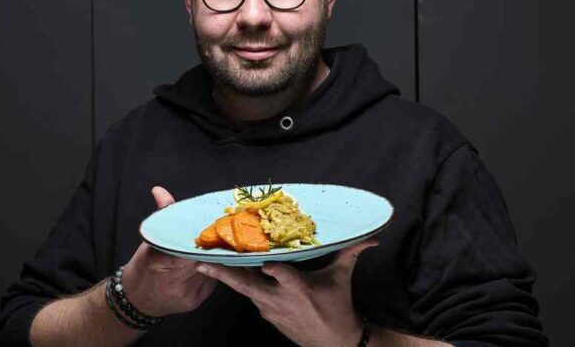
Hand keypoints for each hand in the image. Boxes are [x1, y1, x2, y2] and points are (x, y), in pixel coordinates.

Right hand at [120, 186, 216, 316]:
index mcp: (158, 262)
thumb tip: (159, 190)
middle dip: (213, 245)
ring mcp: (186, 293)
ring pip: (211, 270)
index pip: (187, 248)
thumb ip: (162, 216)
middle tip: (226, 230)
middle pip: (203, 258)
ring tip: (227, 242)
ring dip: (218, 256)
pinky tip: (220, 260)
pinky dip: (216, 269)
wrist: (138, 299)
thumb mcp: (150, 241)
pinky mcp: (195, 301)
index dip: (203, 239)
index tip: (213, 226)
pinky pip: (212, 281)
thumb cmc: (144, 267)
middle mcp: (173, 281)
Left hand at [196, 240, 377, 346]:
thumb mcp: (342, 278)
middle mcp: (279, 299)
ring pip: (244, 289)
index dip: (272, 268)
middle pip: (247, 284)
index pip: (281, 274)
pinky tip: (224, 272)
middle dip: (224, 274)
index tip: (262, 260)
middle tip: (201, 261)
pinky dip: (237, 284)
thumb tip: (373, 238)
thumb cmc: (337, 306)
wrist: (332, 342)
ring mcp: (269, 309)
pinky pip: (249, 296)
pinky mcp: (266, 314)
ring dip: (225, 277)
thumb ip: (351, 253)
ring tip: (204, 262)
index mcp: (299, 288)